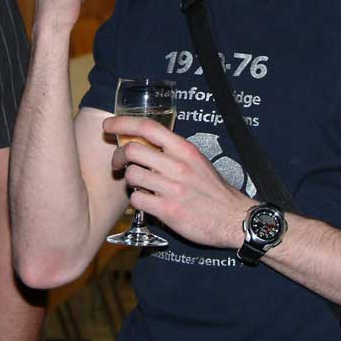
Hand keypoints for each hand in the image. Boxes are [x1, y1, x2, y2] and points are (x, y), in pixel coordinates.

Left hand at [102, 115, 255, 249]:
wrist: (232, 218)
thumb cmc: (212, 190)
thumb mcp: (196, 160)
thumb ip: (173, 151)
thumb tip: (145, 142)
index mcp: (184, 149)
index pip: (147, 126)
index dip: (122, 123)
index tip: (108, 126)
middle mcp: (177, 165)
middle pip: (132, 150)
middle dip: (118, 156)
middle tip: (118, 163)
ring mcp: (172, 188)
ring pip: (131, 175)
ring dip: (129, 180)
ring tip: (138, 185)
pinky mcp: (167, 210)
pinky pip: (136, 199)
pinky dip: (137, 200)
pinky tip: (146, 201)